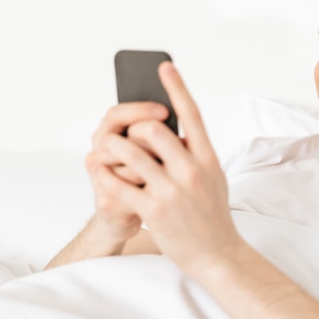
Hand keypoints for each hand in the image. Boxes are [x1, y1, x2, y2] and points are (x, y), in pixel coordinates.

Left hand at [93, 62, 241, 275]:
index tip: (165, 66)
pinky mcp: (153, 209)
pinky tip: (101, 171)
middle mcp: (191, 171)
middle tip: (128, 133)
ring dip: (114, 147)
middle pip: (153, 129)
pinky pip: (120, 183)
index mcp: (208, 158)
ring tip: (109, 149)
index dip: (177, 87)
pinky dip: (106, 174)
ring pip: (131, 153)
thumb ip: (196, 152)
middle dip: (134, 127)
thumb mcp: (214, 176)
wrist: (217, 252)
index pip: (192, 114)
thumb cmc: (213, 212)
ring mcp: (172, 190)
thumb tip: (173, 127)